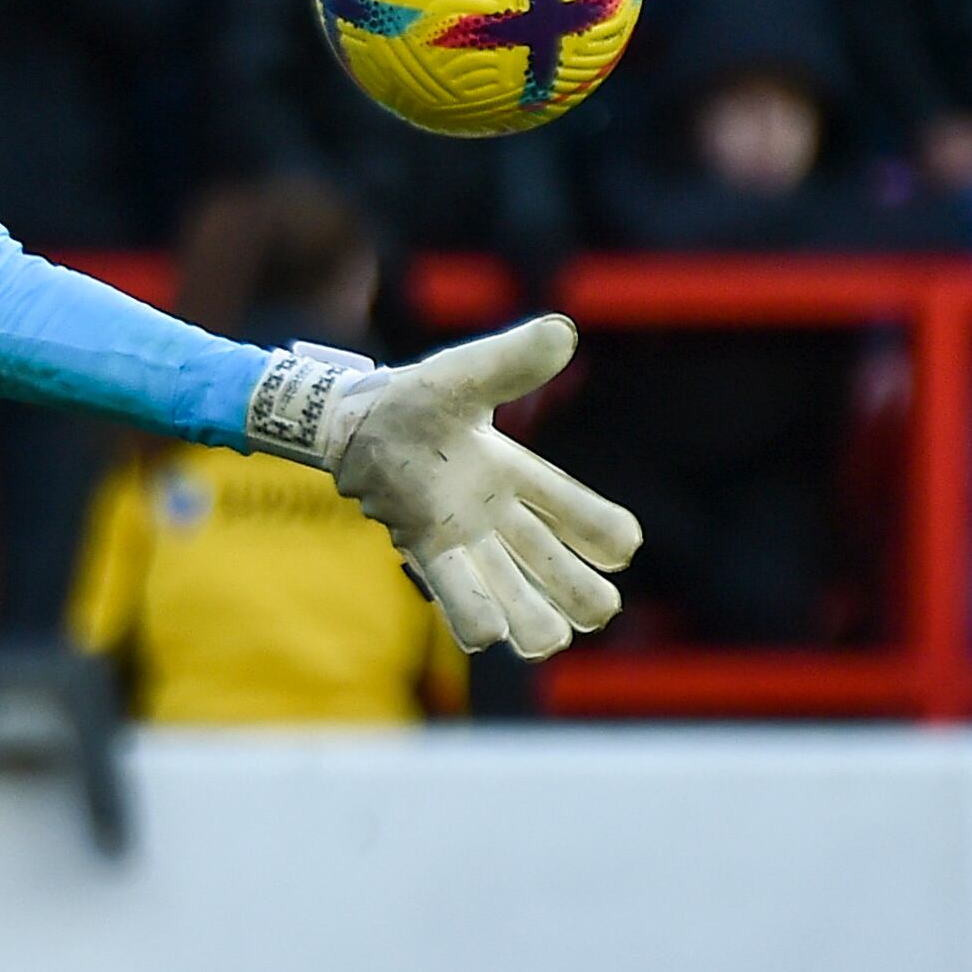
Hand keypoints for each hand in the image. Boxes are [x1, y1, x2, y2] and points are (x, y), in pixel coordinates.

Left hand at [246, 318, 641, 659]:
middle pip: (558, 568)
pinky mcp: (425, 549)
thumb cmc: (412, 400)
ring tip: (546, 638)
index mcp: (519, 475)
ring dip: (535, 619)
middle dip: (582, 594)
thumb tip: (562, 332)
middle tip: (595, 610)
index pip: (583, 515)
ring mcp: (464, 539)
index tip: (621, 546)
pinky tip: (489, 635)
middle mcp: (500, 516)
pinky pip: (456, 593)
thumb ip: (509, 361)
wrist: (351, 422)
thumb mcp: (463, 376)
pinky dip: (474, 616)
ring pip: (514, 593)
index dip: (606, 534)